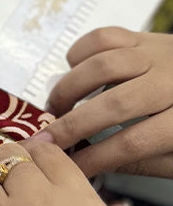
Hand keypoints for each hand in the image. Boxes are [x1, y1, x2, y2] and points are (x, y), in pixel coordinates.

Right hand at [35, 26, 172, 178]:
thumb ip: (143, 162)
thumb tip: (94, 165)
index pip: (133, 143)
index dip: (96, 159)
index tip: (70, 169)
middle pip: (115, 105)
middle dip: (72, 126)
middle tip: (45, 142)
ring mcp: (160, 54)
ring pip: (104, 66)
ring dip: (70, 89)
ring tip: (56, 107)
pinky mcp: (148, 38)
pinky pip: (106, 36)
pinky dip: (81, 51)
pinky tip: (72, 69)